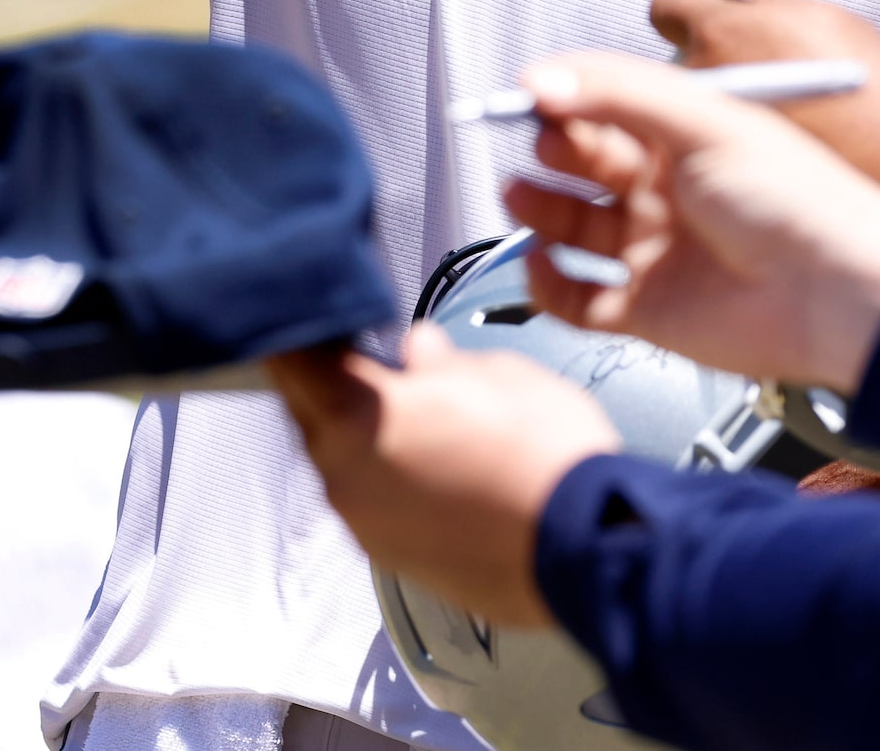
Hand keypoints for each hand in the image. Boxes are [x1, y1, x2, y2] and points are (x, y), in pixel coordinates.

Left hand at [269, 325, 618, 627]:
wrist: (584, 546)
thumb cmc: (544, 453)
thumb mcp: (500, 374)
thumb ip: (441, 361)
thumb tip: (418, 352)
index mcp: (358, 415)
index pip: (296, 360)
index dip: (307, 332)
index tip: (323, 320)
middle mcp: (345, 475)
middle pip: (310, 415)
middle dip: (332, 387)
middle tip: (370, 362)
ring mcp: (365, 525)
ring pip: (340, 464)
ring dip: (362, 437)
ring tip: (416, 419)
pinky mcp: (392, 558)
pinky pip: (372, 505)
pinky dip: (389, 482)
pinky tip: (435, 468)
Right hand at [503, 51, 879, 392]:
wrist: (836, 292)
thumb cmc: (796, 200)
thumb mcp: (706, 119)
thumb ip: (619, 92)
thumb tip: (541, 79)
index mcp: (685, 137)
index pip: (607, 106)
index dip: (564, 98)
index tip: (526, 94)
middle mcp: (667, 191)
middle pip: (585, 164)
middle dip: (551, 149)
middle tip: (533, 140)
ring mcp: (654, 251)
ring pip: (573, 227)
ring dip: (539, 208)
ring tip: (517, 192)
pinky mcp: (646, 310)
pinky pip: (578, 297)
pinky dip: (548, 280)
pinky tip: (541, 257)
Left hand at [649, 0, 879, 200]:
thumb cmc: (863, 82)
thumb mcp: (824, 17)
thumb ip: (770, 4)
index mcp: (718, 27)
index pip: (667, 4)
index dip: (688, 7)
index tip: (707, 13)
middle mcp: (699, 72)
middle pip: (681, 54)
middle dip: (708, 53)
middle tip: (749, 64)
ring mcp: (704, 122)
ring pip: (697, 96)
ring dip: (720, 94)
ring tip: (769, 107)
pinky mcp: (720, 161)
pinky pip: (711, 135)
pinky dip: (733, 130)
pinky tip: (772, 134)